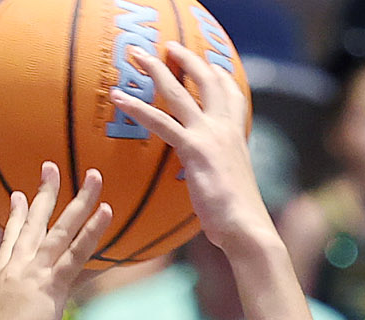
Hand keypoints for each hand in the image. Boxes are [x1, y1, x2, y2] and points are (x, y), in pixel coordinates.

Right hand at [0, 164, 111, 319]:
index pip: (9, 241)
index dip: (15, 217)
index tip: (19, 195)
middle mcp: (15, 269)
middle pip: (33, 223)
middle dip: (44, 193)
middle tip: (53, 167)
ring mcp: (34, 274)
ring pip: (60, 229)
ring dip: (79, 201)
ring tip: (94, 177)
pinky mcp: (52, 286)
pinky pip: (77, 253)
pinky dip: (92, 232)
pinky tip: (106, 211)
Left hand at [112, 43, 263, 256]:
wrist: (245, 226)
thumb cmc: (238, 218)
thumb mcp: (233, 186)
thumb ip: (220, 173)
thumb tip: (211, 183)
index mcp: (236, 134)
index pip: (231, 93)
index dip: (220, 75)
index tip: (211, 65)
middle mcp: (225, 127)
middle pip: (206, 79)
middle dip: (186, 58)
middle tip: (167, 47)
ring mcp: (210, 134)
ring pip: (179, 92)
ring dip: (155, 69)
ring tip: (135, 56)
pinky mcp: (194, 149)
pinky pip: (160, 122)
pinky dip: (137, 108)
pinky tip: (118, 99)